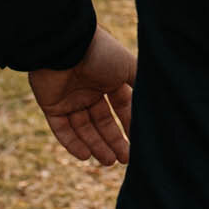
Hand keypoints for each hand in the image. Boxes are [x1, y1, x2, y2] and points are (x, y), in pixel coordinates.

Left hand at [28, 25, 135, 165]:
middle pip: (103, 122)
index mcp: (109, 80)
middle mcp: (90, 91)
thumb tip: (158, 99)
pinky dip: (72, 143)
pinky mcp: (51, 106)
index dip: (129, 124)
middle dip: (113, 140)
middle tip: (124, 160)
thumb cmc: (100, 53)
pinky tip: (85, 156)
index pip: (121, 107)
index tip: (138, 143)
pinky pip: (62, 129)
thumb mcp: (128, 67)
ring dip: (96, 145)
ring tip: (108, 162)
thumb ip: (141, 83)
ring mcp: (70, 99)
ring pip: (84, 128)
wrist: (66, 47)